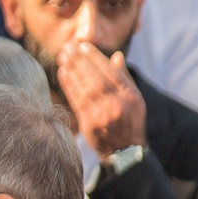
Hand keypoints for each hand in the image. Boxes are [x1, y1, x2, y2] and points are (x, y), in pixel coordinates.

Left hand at [57, 41, 148, 157]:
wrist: (124, 151)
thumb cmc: (129, 120)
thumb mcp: (134, 99)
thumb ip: (124, 78)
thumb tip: (117, 56)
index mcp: (131, 97)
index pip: (111, 73)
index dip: (96, 59)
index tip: (84, 46)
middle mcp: (118, 105)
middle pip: (96, 79)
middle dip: (81, 62)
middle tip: (68, 47)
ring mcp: (103, 116)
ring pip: (85, 89)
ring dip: (72, 71)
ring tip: (63, 56)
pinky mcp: (89, 124)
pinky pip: (77, 101)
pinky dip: (69, 86)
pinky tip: (62, 73)